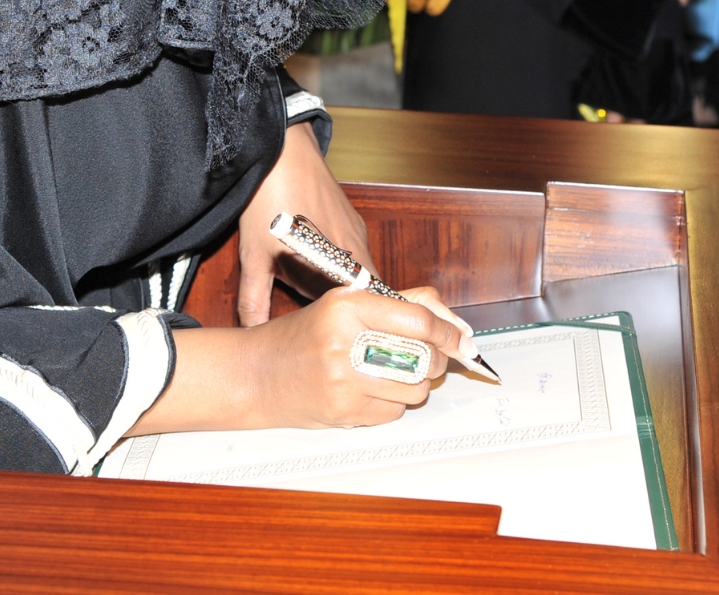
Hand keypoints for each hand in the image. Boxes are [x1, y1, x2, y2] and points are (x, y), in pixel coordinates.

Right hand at [137, 285, 468, 434]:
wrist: (256, 375)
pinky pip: (397, 412)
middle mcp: (346, 343)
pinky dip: (394, 403)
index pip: (418, 320)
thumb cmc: (303, 337)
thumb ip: (399, 305)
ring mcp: (345, 382)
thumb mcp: (344, 304)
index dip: (449, 331)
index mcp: (347, 307)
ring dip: (415, 383)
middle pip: (424, 357)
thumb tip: (452, 324)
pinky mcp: (345, 413)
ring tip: (391, 373)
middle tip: (427, 356)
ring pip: (416, 389)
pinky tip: (371, 391)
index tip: (462, 339)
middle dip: (435, 359)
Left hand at [236, 122, 371, 326]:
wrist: (280, 147)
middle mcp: (359, 250)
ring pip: (358, 272)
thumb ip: (255, 299)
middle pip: (363, 294)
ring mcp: (357, 232)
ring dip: (341, 286)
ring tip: (316, 294)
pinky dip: (340, 265)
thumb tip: (252, 333)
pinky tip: (314, 262)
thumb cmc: (269, 200)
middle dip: (347, 309)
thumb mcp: (255, 255)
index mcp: (342, 266)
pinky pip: (353, 252)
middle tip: (326, 322)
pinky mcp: (351, 218)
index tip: (340, 337)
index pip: (363, 310)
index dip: (352, 325)